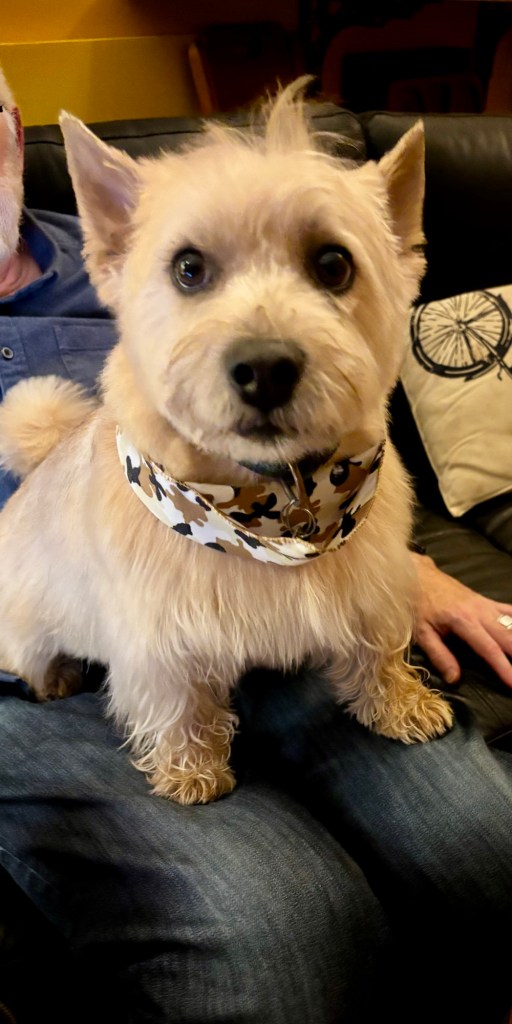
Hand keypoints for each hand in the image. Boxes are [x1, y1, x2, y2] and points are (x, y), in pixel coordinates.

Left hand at [412, 552, 511, 687]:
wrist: (419, 576)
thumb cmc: (418, 605)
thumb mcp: (421, 632)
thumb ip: (439, 655)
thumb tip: (454, 678)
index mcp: (462, 621)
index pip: (489, 648)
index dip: (504, 667)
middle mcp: (479, 611)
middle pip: (508, 636)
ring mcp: (485, 605)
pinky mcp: (486, 601)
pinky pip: (509, 610)